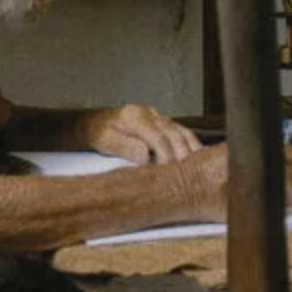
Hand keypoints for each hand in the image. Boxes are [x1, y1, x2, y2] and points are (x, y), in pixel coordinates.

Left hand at [84, 104, 203, 165]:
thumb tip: (145, 157)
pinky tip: (196, 159)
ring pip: (182, 132)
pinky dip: (192, 145)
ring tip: (195, 172)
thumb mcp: (105, 141)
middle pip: (174, 135)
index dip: (166, 157)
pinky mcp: (163, 121)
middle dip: (181, 157)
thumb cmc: (98, 133)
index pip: (158, 138)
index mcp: (134, 117)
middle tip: (184, 178)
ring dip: (190, 152)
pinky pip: (183, 132)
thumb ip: (125, 147)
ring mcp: (158, 116)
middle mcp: (149, 113)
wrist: (95, 122)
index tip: (168, 175)